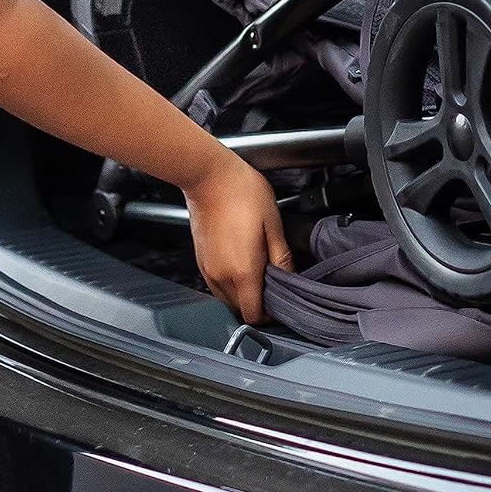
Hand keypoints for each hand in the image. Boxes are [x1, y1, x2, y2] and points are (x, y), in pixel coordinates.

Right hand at [183, 150, 293, 323]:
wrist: (208, 176)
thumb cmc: (242, 191)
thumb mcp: (273, 222)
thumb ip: (282, 256)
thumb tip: (290, 278)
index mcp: (243, 270)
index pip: (254, 315)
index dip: (270, 315)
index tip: (280, 303)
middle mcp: (222, 276)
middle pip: (240, 310)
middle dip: (258, 303)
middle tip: (273, 283)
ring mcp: (208, 270)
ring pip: (227, 300)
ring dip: (243, 294)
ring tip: (258, 270)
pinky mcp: (201, 261)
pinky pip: (217, 285)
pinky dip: (230, 284)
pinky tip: (242, 262)